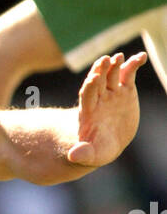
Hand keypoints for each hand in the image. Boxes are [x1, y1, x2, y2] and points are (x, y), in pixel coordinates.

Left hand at [66, 51, 146, 166]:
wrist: (108, 142)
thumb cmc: (97, 150)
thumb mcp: (92, 155)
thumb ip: (83, 154)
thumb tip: (73, 156)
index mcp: (88, 112)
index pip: (87, 96)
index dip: (90, 87)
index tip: (93, 79)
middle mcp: (99, 99)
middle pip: (98, 81)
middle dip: (100, 71)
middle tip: (104, 60)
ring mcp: (112, 92)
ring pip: (112, 75)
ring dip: (115, 65)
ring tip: (120, 57)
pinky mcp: (125, 90)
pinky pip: (128, 74)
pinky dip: (133, 64)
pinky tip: (141, 57)